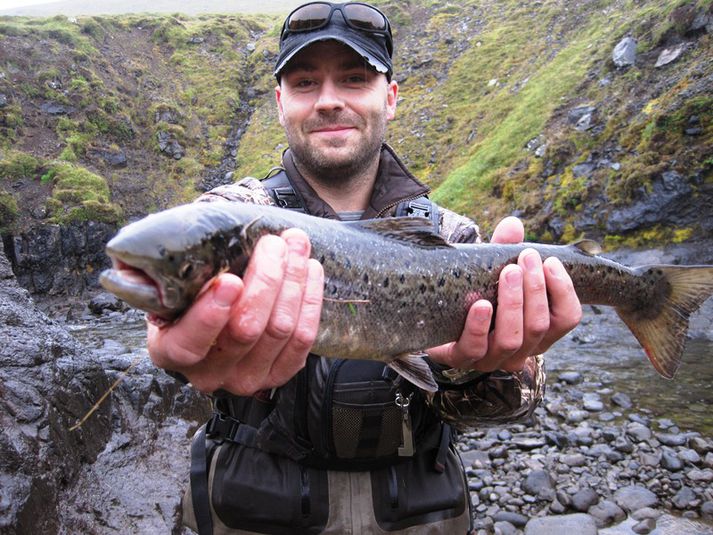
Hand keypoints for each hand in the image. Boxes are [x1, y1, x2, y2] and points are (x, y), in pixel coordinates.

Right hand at [147, 228, 323, 394]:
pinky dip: (310, 300)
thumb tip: (134, 258)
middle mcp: (208, 374)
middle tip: (275, 243)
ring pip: (279, 331)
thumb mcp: (161, 282)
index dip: (210, 314)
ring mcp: (247, 379)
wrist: (216, 310)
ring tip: (296, 246)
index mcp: (170, 351)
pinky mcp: (279, 374)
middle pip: (246, 330)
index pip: (189, 343)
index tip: (229, 280)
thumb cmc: (188, 289)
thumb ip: (148, 271)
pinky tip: (310, 270)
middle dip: (266, 279)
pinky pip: (303, 340)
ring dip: (293, 282)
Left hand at [427, 216, 581, 371]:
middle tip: (526, 257)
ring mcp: (493, 358)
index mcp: (539, 331)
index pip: (567, 318)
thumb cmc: (477, 292)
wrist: (437, 317)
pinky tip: (481, 304)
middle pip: (540, 326)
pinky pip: (475, 347)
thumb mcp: (493, 270)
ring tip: (507, 273)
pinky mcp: (463, 358)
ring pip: (513, 339)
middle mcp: (522, 349)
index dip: (564, 291)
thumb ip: (505, 249)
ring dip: (512, 304)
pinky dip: (480, 326)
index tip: (551, 261)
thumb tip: (512, 224)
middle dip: (535, 288)